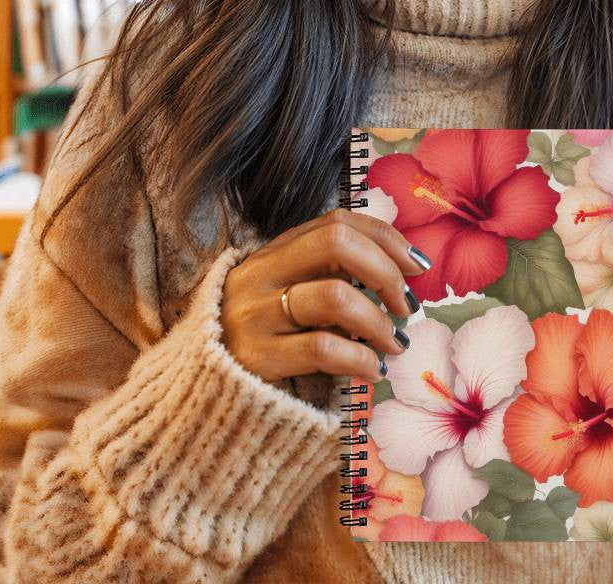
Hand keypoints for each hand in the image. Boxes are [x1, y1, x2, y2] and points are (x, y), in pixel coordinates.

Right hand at [219, 207, 429, 384]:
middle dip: (385, 271)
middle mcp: (261, 274)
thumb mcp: (285, 292)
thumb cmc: (259, 338)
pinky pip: (324, 349)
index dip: (385, 237)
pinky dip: (361, 359)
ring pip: (336, 296)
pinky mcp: (255, 358)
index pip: (337, 221)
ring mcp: (255, 314)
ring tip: (393, 343)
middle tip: (405, 306)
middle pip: (337, 243)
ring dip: (379, 321)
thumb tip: (401, 272)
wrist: (195, 390)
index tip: (416, 265)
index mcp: (273, 251)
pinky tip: (372, 370)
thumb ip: (328, 275)